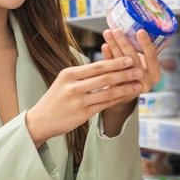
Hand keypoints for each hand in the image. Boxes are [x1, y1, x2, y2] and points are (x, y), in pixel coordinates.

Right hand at [26, 57, 142, 146]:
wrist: (40, 120)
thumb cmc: (55, 99)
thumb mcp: (64, 81)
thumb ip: (82, 74)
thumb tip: (105, 65)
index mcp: (69, 74)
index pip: (96, 66)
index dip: (115, 62)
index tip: (129, 58)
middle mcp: (73, 86)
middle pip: (104, 77)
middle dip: (124, 73)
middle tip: (138, 69)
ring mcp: (78, 101)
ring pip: (107, 92)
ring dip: (125, 87)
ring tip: (138, 84)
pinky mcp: (82, 114)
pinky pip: (104, 105)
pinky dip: (117, 99)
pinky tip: (126, 96)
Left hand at [101, 29, 161, 103]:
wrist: (127, 92)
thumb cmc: (139, 71)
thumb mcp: (148, 63)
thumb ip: (149, 50)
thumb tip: (154, 29)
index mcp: (155, 74)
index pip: (152, 57)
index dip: (146, 44)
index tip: (140, 31)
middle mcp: (145, 81)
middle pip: (134, 60)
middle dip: (124, 43)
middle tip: (117, 30)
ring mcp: (130, 86)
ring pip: (121, 64)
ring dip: (114, 46)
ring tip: (108, 34)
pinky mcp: (117, 88)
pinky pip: (111, 70)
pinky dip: (107, 56)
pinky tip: (105, 46)